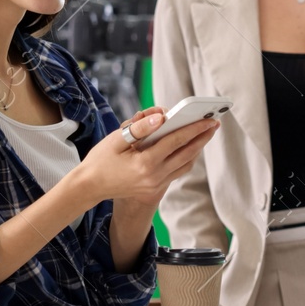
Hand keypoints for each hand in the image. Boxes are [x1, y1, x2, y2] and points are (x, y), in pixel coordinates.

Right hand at [65, 107, 218, 212]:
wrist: (89, 187)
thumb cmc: (100, 159)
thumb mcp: (116, 139)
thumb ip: (139, 127)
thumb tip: (161, 115)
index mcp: (144, 164)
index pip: (175, 142)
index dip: (193, 128)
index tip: (208, 118)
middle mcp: (154, 177)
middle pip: (186, 154)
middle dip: (202, 138)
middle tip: (214, 123)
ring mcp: (155, 185)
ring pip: (185, 165)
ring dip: (196, 149)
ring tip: (205, 133)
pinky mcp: (154, 189)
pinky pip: (177, 172)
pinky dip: (185, 159)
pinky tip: (189, 147)